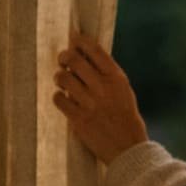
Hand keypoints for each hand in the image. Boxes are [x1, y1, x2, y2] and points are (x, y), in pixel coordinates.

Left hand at [51, 28, 148, 165]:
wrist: (127, 147)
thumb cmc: (125, 115)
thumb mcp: (123, 90)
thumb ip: (106, 73)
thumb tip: (83, 53)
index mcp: (117, 78)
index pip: (94, 50)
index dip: (80, 40)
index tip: (73, 38)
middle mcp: (103, 88)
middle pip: (74, 60)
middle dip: (65, 56)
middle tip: (63, 60)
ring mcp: (90, 104)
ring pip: (62, 78)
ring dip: (60, 76)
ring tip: (63, 80)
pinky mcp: (78, 119)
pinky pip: (58, 99)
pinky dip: (59, 96)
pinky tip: (64, 98)